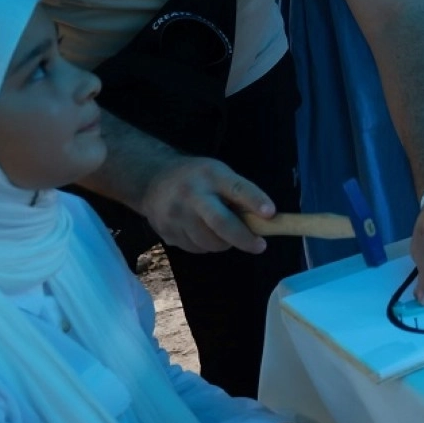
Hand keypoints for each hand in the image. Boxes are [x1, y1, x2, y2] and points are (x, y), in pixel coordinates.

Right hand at [139, 156, 274, 254]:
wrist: (153, 180)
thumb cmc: (198, 178)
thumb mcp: (219, 174)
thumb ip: (239, 192)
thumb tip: (266, 221)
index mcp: (211, 176)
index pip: (236, 188)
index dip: (254, 201)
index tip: (271, 214)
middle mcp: (191, 194)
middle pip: (221, 223)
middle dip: (243, 238)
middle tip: (260, 246)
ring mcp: (176, 215)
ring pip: (209, 242)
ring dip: (224, 243)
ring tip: (224, 233)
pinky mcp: (166, 232)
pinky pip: (196, 248)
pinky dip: (206, 246)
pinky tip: (203, 232)